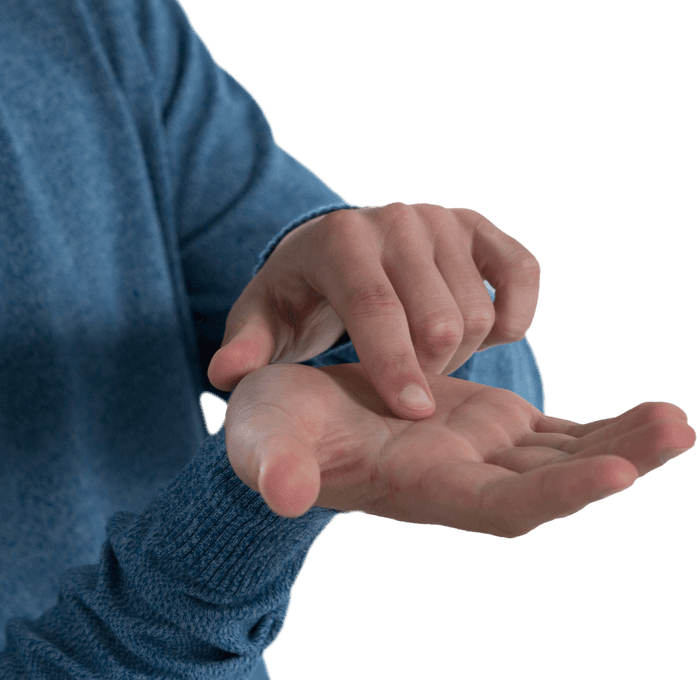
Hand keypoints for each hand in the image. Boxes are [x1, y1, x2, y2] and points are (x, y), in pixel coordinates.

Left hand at [208, 203, 540, 419]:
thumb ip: (245, 348)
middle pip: (438, 316)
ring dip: (459, 352)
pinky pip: (521, 275)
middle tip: (402, 389)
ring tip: (420, 357)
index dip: (394, 362)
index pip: (374, 305)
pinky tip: (480, 337)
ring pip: (478, 308)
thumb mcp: (263, 322)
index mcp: (337, 239)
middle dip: (426, 370)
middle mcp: (393, 218)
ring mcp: (441, 218)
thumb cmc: (297, 298)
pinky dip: (511, 316)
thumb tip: (226, 375)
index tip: (411, 412)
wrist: (335, 252)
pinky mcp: (480, 228)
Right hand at [223, 362, 694, 534]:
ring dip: (621, 443)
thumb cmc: (273, 434)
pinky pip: (556, 434)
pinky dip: (601, 428)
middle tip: (676, 428)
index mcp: (417, 486)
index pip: (499, 504)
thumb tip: (283, 492)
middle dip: (616, 462)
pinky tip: (645, 415)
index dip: (556, 492)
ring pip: (564, 456)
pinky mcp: (486, 428)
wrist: (291, 422)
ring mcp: (479, 454)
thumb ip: (272, 468)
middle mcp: (460, 480)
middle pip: (551, 483)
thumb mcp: (264, 443)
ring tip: (678, 419)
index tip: (615, 473)